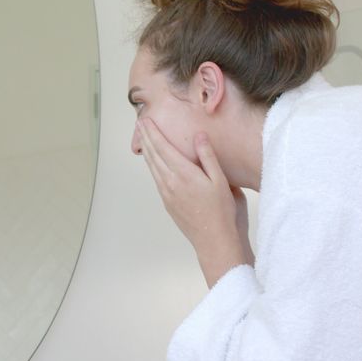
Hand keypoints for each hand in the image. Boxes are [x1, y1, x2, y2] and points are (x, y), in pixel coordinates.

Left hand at [137, 118, 252, 286]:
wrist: (213, 240)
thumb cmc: (222, 211)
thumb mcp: (220, 180)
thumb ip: (208, 156)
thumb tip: (198, 135)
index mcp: (184, 174)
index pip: (163, 147)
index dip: (153, 132)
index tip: (146, 120)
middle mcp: (170, 182)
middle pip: (153, 155)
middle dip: (146, 138)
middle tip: (140, 125)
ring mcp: (167, 194)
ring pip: (152, 167)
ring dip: (147, 151)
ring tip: (143, 140)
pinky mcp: (167, 203)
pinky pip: (156, 179)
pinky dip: (152, 166)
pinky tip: (153, 163)